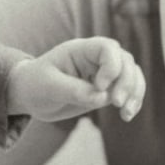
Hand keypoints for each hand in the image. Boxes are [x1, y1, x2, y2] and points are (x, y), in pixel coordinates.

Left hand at [7, 37, 145, 121]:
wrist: (30, 95)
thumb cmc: (34, 84)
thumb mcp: (49, 87)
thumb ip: (74, 90)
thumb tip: (102, 98)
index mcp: (80, 50)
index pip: (107, 48)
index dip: (111, 66)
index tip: (100, 86)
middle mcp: (95, 59)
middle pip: (125, 61)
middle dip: (126, 82)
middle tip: (115, 103)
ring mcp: (103, 73)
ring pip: (132, 75)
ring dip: (134, 93)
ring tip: (126, 113)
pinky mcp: (106, 90)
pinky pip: (128, 91)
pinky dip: (133, 102)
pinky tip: (127, 116)